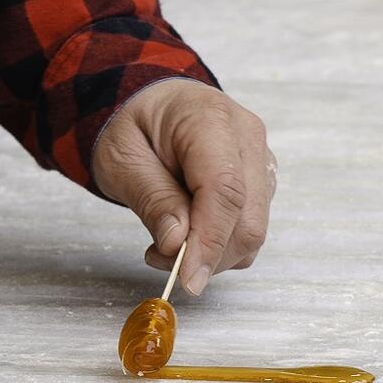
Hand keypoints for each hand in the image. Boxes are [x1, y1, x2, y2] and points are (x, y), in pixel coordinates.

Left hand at [93, 80, 274, 294]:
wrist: (150, 103)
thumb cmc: (133, 125)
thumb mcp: (122, 159)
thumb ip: (152, 199)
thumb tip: (177, 244)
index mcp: (211, 119)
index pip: (225, 190)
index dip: (209, 241)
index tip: (187, 279)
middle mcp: (247, 137)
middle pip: (247, 218)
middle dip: (208, 255)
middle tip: (159, 259)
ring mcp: (259, 159)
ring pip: (252, 230)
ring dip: (212, 253)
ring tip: (166, 242)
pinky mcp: (259, 181)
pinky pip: (248, 227)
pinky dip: (219, 245)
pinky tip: (187, 233)